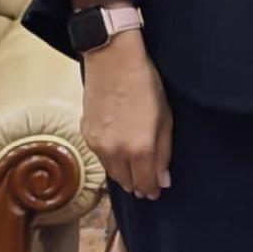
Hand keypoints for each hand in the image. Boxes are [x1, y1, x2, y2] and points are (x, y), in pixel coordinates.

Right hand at [80, 24, 173, 198]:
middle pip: (128, 182)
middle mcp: (116, 152)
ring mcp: (98, 145)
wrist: (113, 61)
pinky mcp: (87, 134)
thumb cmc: (144, 84)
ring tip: (134, 172)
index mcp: (140, 148)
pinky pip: (101, 158)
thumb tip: (163, 181)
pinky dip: (111, 160)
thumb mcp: (165, 118)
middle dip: (139, 185)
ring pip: (112, 173)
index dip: (153, 190)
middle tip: (147, 184)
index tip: (157, 190)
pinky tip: (119, 154)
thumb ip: (164, 153)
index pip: (146, 183)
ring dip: (124, 176)